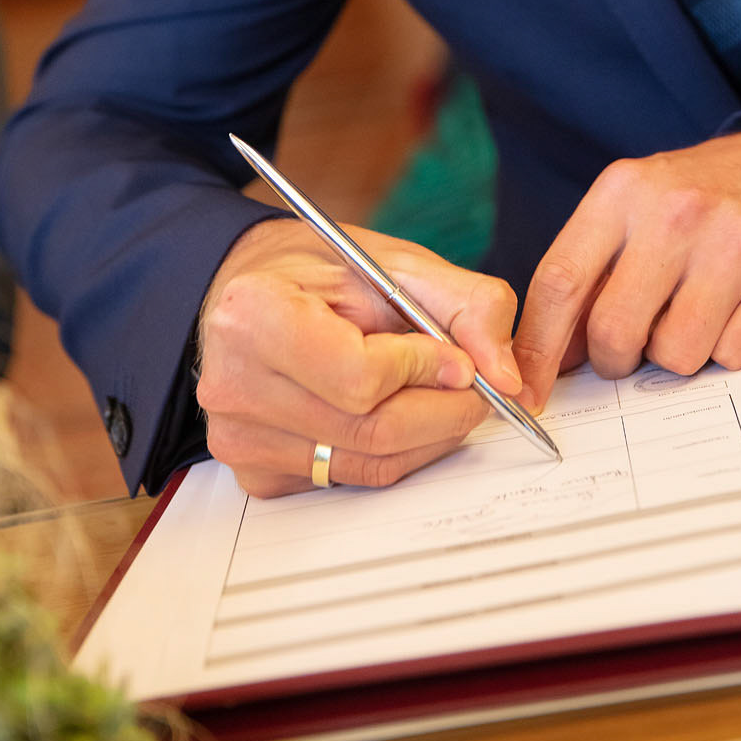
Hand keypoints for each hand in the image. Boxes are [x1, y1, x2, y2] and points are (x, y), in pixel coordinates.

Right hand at [196, 218, 519, 497]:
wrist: (249, 289)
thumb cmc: (317, 270)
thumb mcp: (394, 261)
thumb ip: (467, 305)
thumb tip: (508, 377)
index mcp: (254, 317)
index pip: (361, 376)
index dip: (425, 370)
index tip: (455, 357)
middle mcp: (233, 385)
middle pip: (371, 431)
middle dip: (443, 412)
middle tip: (475, 389)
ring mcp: (240, 438)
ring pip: (367, 464)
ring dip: (425, 437)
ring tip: (439, 397)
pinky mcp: (255, 473)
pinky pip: (347, 479)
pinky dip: (390, 454)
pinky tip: (393, 413)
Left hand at [514, 127, 740, 408]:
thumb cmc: (696, 196)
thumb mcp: (630, 208)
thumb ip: (587, 273)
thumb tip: (549, 357)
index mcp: (623, 191)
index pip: (560, 281)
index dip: (537, 347)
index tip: (526, 389)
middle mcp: (676, 212)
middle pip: (615, 331)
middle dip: (616, 358)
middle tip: (633, 343)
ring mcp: (735, 245)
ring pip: (676, 356)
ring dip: (677, 353)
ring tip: (691, 311)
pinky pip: (734, 357)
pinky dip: (728, 348)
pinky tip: (734, 309)